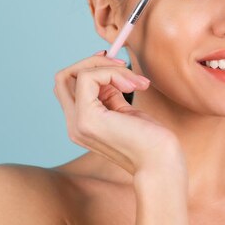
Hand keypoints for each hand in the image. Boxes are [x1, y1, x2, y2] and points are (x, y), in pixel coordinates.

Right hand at [53, 51, 186, 178]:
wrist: (161, 162)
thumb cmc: (152, 140)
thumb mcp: (126, 112)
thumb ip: (111, 95)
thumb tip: (108, 71)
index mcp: (82, 124)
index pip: (68, 86)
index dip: (89, 68)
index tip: (116, 63)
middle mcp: (73, 125)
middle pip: (63, 77)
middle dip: (93, 62)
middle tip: (122, 63)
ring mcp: (77, 123)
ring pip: (75, 74)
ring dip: (110, 68)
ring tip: (136, 82)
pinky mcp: (87, 119)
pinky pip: (88, 78)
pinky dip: (112, 73)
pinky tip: (133, 86)